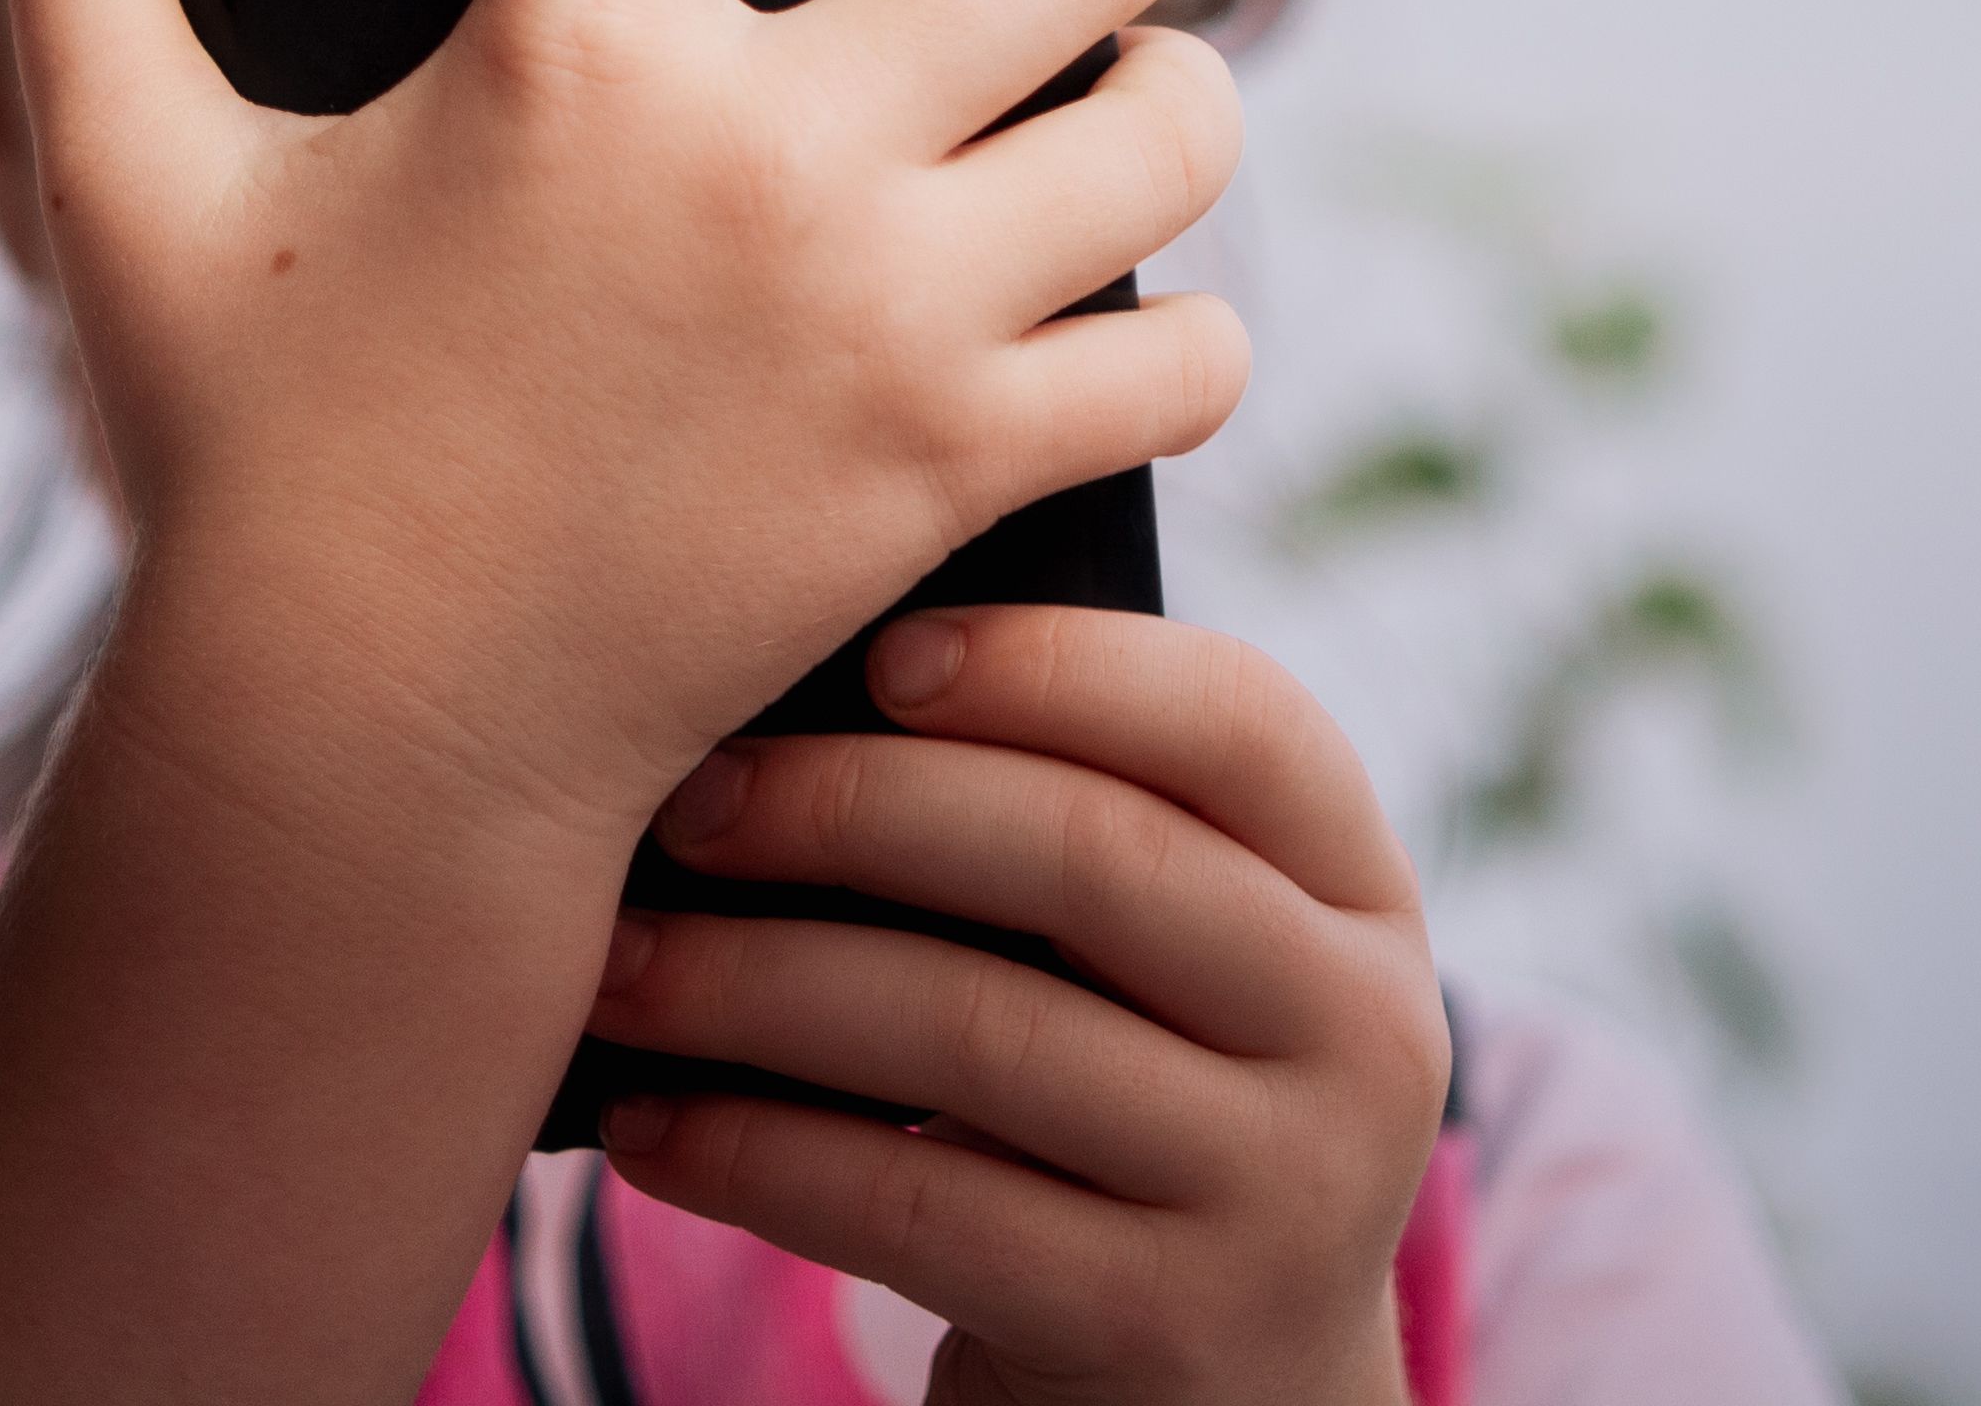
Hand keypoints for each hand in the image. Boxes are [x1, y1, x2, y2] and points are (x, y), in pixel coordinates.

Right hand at [7, 0, 1259, 861]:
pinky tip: (1137, 305)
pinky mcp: (951, 464)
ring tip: (1148, 80)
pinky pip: (1175, 351)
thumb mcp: (126, 198)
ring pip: (1169, 129)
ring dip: (1182, 89)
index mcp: (568, 44)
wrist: (366, 754)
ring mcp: (880, 314)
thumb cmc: (248, 468)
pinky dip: (1180, 326)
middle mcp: (760, 151)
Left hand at [585, 607, 1451, 1405]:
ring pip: (983, 1033)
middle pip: (1093, 858)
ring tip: (620, 966)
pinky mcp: (1161, 1328)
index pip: (1240, 720)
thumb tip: (803, 703)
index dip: (1055, 663)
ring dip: (761, 986)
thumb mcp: (1170, 970)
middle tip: (686, 802)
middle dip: (857, 809)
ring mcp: (1281, 1195)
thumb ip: (1077, 834)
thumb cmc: (1137, 1111)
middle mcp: (1360, 1033)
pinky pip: (919, 1209)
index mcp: (1360, 894)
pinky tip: (649, 1124)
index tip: (874, 651)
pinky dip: (757, 1156)